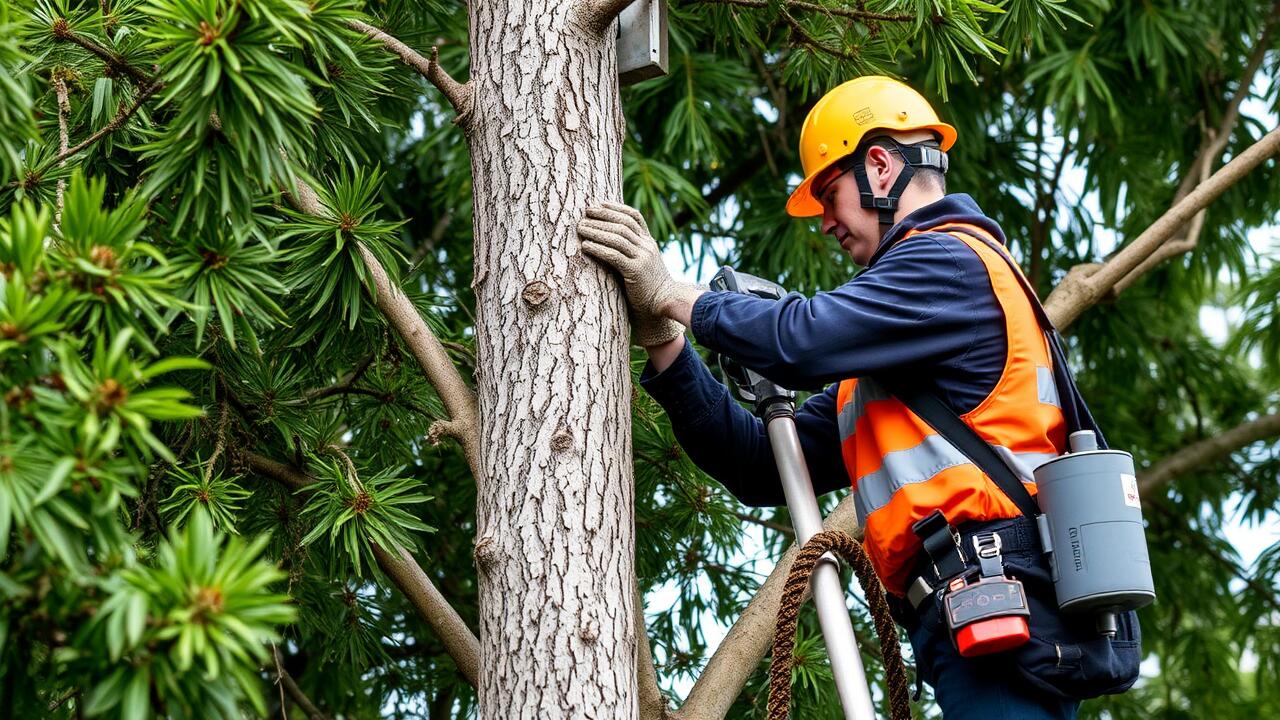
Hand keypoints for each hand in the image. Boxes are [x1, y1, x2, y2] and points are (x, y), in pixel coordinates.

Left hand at [577, 202, 684, 345]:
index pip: (634, 216)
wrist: (664, 303)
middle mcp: (647, 246)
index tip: (599, 203)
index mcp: (649, 242)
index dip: (616, 208)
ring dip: (596, 230)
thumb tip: (609, 242)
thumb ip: (632, 252)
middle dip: (602, 216)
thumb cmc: (648, 287)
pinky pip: (614, 255)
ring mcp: (643, 258)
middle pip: (623, 224)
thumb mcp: (643, 264)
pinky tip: (586, 246)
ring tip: (580, 228)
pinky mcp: (636, 271)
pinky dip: (598, 248)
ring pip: (617, 237)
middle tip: (584, 213)